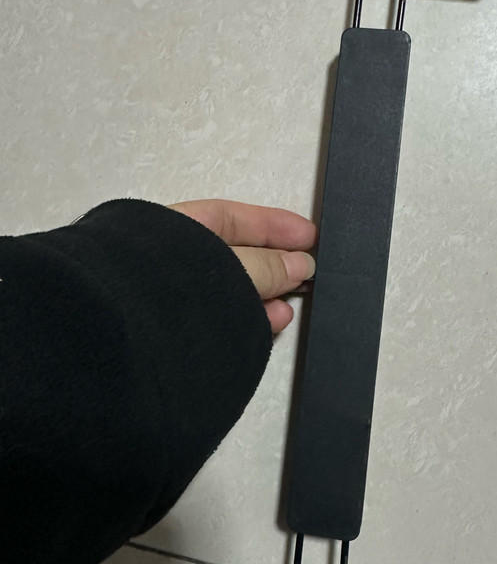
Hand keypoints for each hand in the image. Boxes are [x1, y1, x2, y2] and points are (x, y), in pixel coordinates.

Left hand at [167, 199, 316, 333]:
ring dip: (266, 293)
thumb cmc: (168, 289)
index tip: (308, 236)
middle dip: (273, 262)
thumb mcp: (231, 267)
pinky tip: (274, 321)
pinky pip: (223, 319)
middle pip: (232, 255)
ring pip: (229, 292)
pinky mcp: (179, 334)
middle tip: (308, 269)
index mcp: (169, 230)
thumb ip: (267, 265)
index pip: (229, 219)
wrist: (122, 344)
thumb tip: (300, 264)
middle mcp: (168, 263)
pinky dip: (250, 318)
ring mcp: (171, 301)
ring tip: (294, 300)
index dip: (271, 224)